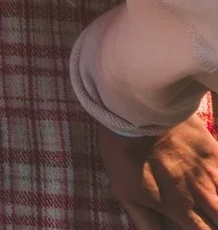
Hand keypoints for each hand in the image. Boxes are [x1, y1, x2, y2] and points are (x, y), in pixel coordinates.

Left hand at [99, 114, 217, 228]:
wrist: (136, 113)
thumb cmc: (125, 155)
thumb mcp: (125, 193)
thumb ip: (144, 222)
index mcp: (181, 209)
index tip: (198, 223)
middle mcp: (204, 196)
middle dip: (213, 219)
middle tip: (203, 213)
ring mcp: (213, 173)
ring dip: (217, 203)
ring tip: (209, 201)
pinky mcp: (216, 151)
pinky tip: (214, 182)